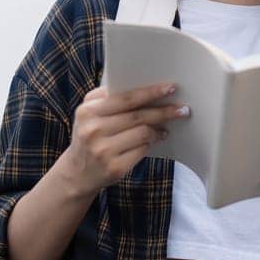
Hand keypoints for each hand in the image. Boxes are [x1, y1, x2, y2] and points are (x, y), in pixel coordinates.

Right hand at [59, 82, 188, 196]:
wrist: (77, 173)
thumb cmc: (89, 136)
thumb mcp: (88, 113)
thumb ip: (106, 96)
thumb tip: (142, 86)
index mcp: (87, 112)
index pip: (124, 98)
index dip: (150, 92)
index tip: (170, 88)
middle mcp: (93, 131)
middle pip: (137, 116)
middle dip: (163, 111)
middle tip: (182, 109)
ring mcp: (103, 151)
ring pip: (142, 133)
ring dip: (159, 129)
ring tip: (166, 127)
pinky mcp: (115, 168)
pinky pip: (142, 150)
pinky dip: (152, 143)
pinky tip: (157, 139)